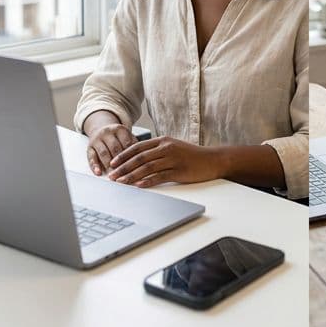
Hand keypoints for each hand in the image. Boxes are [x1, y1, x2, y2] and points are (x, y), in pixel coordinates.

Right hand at [89, 123, 135, 174]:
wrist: (101, 128)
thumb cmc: (119, 137)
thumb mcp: (127, 136)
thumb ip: (134, 146)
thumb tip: (143, 161)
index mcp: (120, 129)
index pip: (127, 143)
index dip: (132, 156)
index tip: (136, 168)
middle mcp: (108, 132)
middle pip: (115, 148)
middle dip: (120, 163)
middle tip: (125, 175)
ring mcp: (98, 139)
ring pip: (103, 153)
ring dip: (109, 166)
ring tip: (114, 177)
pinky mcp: (90, 147)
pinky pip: (91, 156)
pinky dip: (95, 165)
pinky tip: (98, 172)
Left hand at [108, 136, 223, 187]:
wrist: (213, 160)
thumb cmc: (192, 156)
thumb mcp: (173, 147)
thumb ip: (157, 150)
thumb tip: (138, 158)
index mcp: (163, 140)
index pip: (138, 147)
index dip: (123, 155)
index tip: (113, 163)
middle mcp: (167, 148)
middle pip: (139, 157)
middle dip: (123, 167)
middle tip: (112, 175)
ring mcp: (173, 159)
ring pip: (147, 167)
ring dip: (131, 175)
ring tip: (121, 182)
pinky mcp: (179, 171)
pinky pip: (160, 176)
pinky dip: (147, 181)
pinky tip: (138, 185)